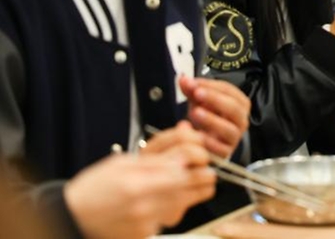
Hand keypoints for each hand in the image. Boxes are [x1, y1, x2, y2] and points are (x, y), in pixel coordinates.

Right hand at [65, 137, 214, 237]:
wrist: (72, 217)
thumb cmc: (93, 188)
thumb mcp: (122, 163)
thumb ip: (155, 161)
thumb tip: (183, 156)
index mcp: (137, 184)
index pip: (181, 176)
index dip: (198, 168)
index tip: (204, 163)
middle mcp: (142, 207)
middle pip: (187, 193)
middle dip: (203, 182)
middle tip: (208, 175)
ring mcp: (143, 224)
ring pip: (181, 208)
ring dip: (191, 196)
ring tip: (192, 186)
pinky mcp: (143, 235)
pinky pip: (166, 220)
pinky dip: (172, 210)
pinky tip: (165, 202)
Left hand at [179, 76, 250, 157]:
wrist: (205, 142)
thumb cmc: (206, 119)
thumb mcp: (199, 102)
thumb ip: (192, 89)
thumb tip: (183, 78)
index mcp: (238, 103)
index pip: (230, 90)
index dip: (212, 85)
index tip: (195, 83)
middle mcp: (240, 120)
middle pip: (235, 108)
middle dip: (216, 99)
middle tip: (198, 94)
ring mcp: (234, 137)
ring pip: (230, 129)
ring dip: (212, 119)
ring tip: (195, 112)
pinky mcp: (226, 152)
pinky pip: (220, 148)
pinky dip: (209, 141)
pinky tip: (196, 134)